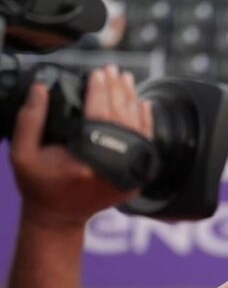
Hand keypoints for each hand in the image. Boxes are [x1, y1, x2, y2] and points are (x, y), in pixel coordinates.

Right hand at [11, 66, 152, 229]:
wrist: (59, 217)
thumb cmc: (38, 185)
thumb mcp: (22, 153)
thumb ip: (30, 119)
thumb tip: (40, 89)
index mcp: (86, 161)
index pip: (99, 116)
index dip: (99, 91)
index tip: (98, 72)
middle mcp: (112, 168)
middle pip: (122, 120)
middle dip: (118, 91)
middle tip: (114, 70)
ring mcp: (128, 175)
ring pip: (138, 131)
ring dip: (132, 102)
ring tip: (126, 80)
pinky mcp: (136, 178)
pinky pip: (146, 145)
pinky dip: (146, 123)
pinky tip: (143, 104)